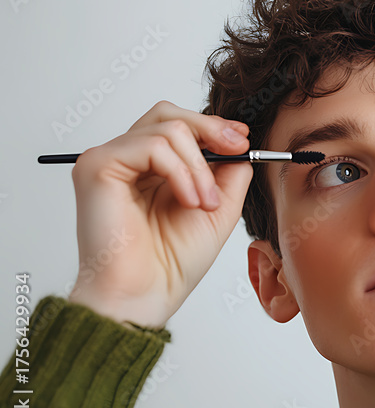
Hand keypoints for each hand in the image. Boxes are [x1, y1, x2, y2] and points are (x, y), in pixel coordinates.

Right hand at [66, 100, 253, 327]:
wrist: (146, 293)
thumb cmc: (173, 262)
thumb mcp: (219, 208)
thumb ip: (229, 172)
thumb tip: (240, 142)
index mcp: (150, 169)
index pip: (178, 125)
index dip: (213, 125)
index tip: (243, 140)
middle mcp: (126, 160)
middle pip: (169, 114)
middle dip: (211, 130)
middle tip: (238, 150)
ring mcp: (109, 160)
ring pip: (167, 129)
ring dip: (199, 167)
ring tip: (205, 203)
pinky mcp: (97, 166)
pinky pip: (151, 146)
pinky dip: (181, 172)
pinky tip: (188, 201)